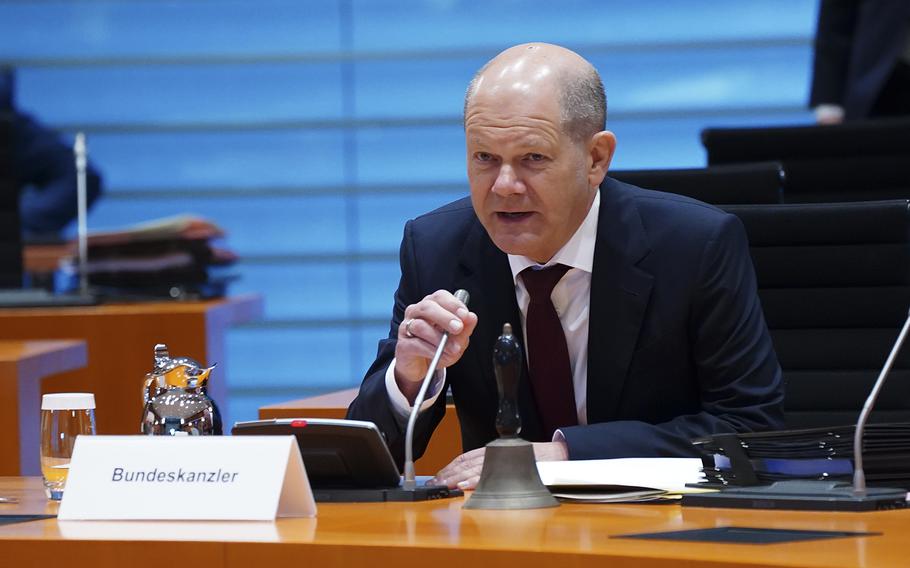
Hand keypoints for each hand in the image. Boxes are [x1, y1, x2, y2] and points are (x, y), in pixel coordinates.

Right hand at [395, 290, 477, 400]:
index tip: (465, 314)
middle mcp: (416, 312)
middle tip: (458, 328)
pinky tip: (439, 354)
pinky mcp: (402, 345)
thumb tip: (471, 317)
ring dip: (438, 337)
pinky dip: (430, 350)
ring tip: (453, 348)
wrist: (422, 367)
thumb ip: (465, 329)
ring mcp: (407, 327)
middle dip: (445, 317)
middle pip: (427, 307)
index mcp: (431, 306)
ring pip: (420, 326)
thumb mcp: (457, 340)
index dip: (453, 304)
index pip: (440, 297)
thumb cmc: (439, 347)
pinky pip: (415, 344)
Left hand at [430, 441, 567, 489]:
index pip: (466, 458)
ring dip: (456, 478)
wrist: (555, 455)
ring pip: (473, 469)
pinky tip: (463, 486)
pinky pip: (489, 476)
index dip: (451, 467)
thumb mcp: (507, 457)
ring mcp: (501, 461)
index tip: (439, 476)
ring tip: (443, 485)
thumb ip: (491, 464)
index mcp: (492, 450)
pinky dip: (475, 481)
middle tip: (433, 483)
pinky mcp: (509, 470)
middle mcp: (494, 453)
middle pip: (466, 464)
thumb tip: (470, 477)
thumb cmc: (532, 459)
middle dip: (448, 474)